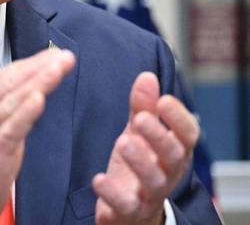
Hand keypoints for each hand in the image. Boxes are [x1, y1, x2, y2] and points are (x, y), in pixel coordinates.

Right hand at [0, 48, 75, 224]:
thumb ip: (12, 105)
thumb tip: (36, 85)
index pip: (9, 74)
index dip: (34, 62)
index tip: (56, 55)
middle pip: (12, 81)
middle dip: (41, 67)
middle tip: (65, 57)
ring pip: (14, 99)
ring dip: (39, 81)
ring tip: (58, 68)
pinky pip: (12, 127)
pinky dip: (26, 112)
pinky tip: (39, 99)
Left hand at [93, 72, 199, 224]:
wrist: (131, 210)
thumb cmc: (138, 164)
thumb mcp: (139, 132)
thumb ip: (143, 107)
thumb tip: (147, 76)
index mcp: (174, 150)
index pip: (187, 134)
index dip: (178, 118)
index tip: (164, 100)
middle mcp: (168, 172)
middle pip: (172, 155)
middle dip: (158, 136)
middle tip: (141, 118)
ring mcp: (150, 193)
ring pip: (153, 180)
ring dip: (140, 161)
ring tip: (123, 142)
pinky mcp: (130, 210)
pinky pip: (125, 205)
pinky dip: (112, 194)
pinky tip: (99, 179)